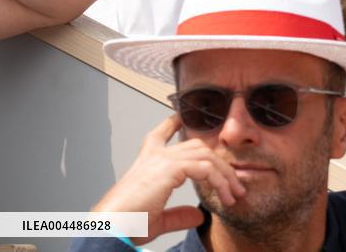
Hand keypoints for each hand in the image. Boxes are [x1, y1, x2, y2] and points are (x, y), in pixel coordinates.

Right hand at [92, 116, 245, 244]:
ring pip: (206, 156)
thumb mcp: (157, 219)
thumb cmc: (126, 224)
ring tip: (234, 195)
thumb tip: (198, 214)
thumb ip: (178, 215)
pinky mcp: (169, 168)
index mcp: (147, 163)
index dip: (172, 123)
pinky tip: (224, 195)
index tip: (180, 117)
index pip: (160, 134)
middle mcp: (154, 156)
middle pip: (197, 146)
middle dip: (219, 164)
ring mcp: (162, 159)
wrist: (110, 228)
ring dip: (225, 176)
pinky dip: (219, 181)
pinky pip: (205, 168)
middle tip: (234, 185)